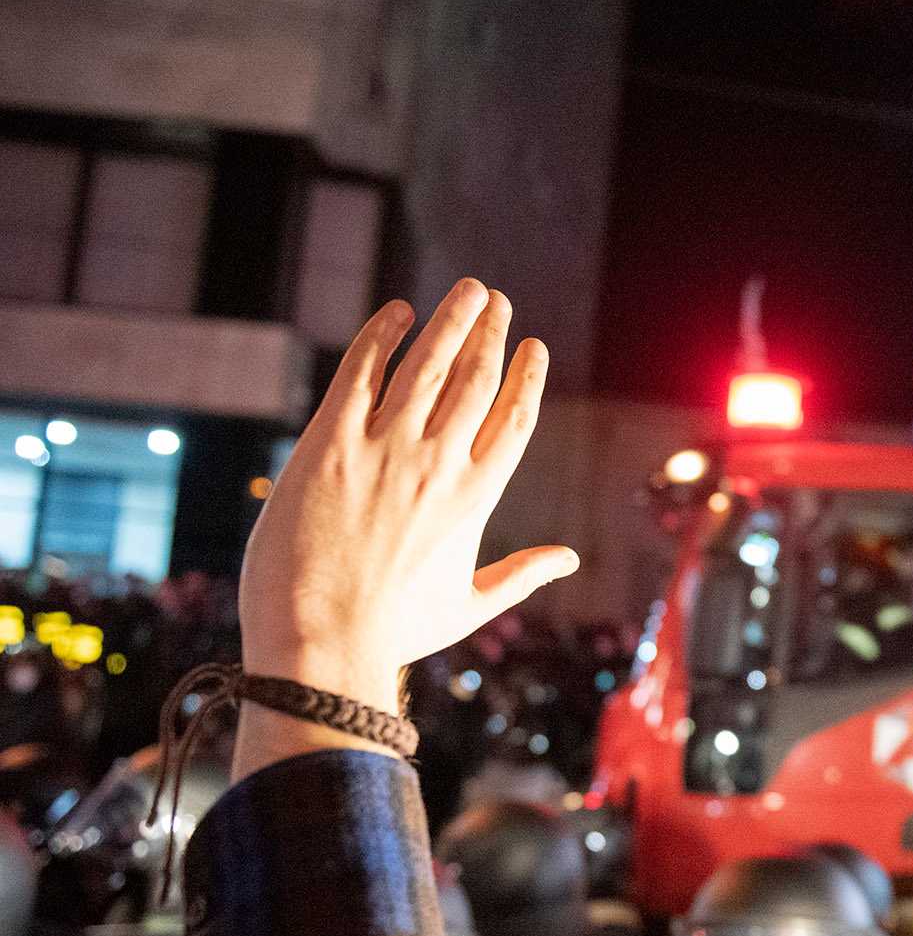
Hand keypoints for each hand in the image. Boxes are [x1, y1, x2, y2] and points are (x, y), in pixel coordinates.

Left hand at [235, 280, 576, 771]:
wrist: (320, 644)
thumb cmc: (394, 632)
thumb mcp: (468, 606)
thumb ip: (520, 574)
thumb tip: (568, 560)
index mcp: (478, 499)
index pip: (515, 419)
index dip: (526, 377)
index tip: (532, 347)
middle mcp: (438, 465)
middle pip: (476, 379)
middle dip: (491, 333)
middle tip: (496, 301)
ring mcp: (383, 451)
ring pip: (427, 364)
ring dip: (451, 320)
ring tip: (466, 291)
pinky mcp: (329, 445)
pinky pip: (360, 372)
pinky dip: (382, 336)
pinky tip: (397, 313)